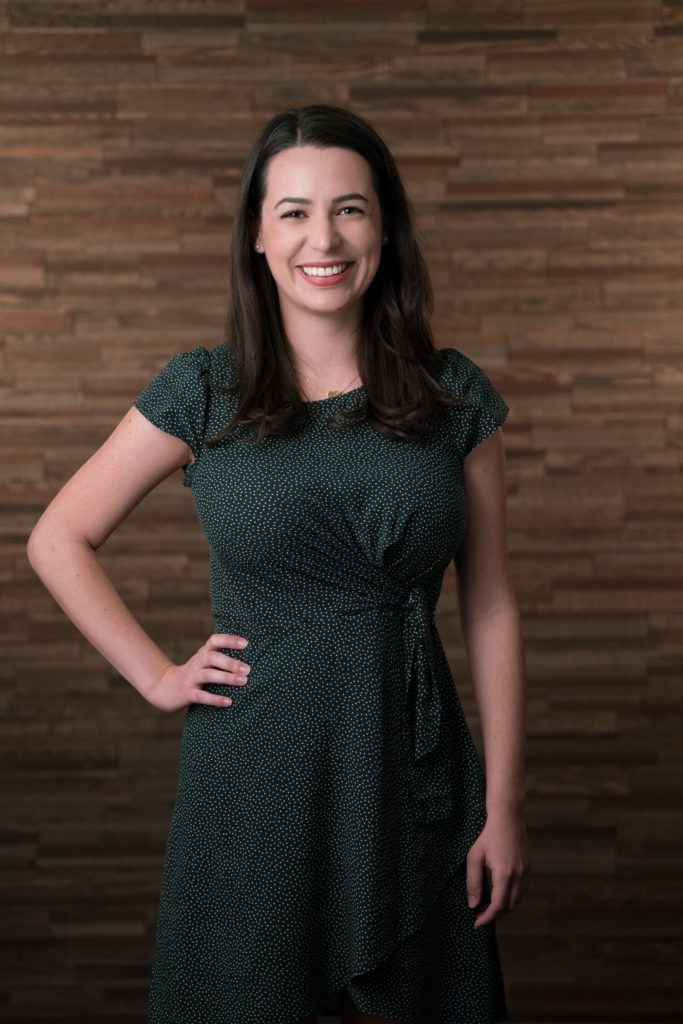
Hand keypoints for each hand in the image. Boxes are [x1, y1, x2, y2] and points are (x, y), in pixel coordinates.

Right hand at [145, 633, 250, 712]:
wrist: (164, 688)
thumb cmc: (194, 674)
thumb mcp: (204, 662)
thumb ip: (221, 658)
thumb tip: (251, 660)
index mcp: (203, 654)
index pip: (215, 641)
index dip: (229, 640)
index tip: (246, 643)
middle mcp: (197, 663)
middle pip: (212, 657)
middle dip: (230, 662)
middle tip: (248, 669)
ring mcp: (191, 678)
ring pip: (208, 675)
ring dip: (226, 677)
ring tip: (243, 681)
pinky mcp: (187, 693)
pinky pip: (201, 696)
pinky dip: (215, 699)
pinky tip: (228, 702)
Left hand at [465, 805, 530, 928]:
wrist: (508, 818)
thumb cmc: (488, 836)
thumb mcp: (474, 857)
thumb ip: (473, 882)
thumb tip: (473, 904)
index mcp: (504, 874)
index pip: (497, 906)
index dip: (487, 918)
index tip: (477, 923)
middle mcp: (518, 876)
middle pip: (509, 907)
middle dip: (494, 915)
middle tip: (480, 915)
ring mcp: (526, 872)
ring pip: (517, 901)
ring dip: (504, 908)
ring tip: (488, 907)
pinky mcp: (529, 868)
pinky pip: (522, 891)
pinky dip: (512, 899)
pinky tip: (501, 895)